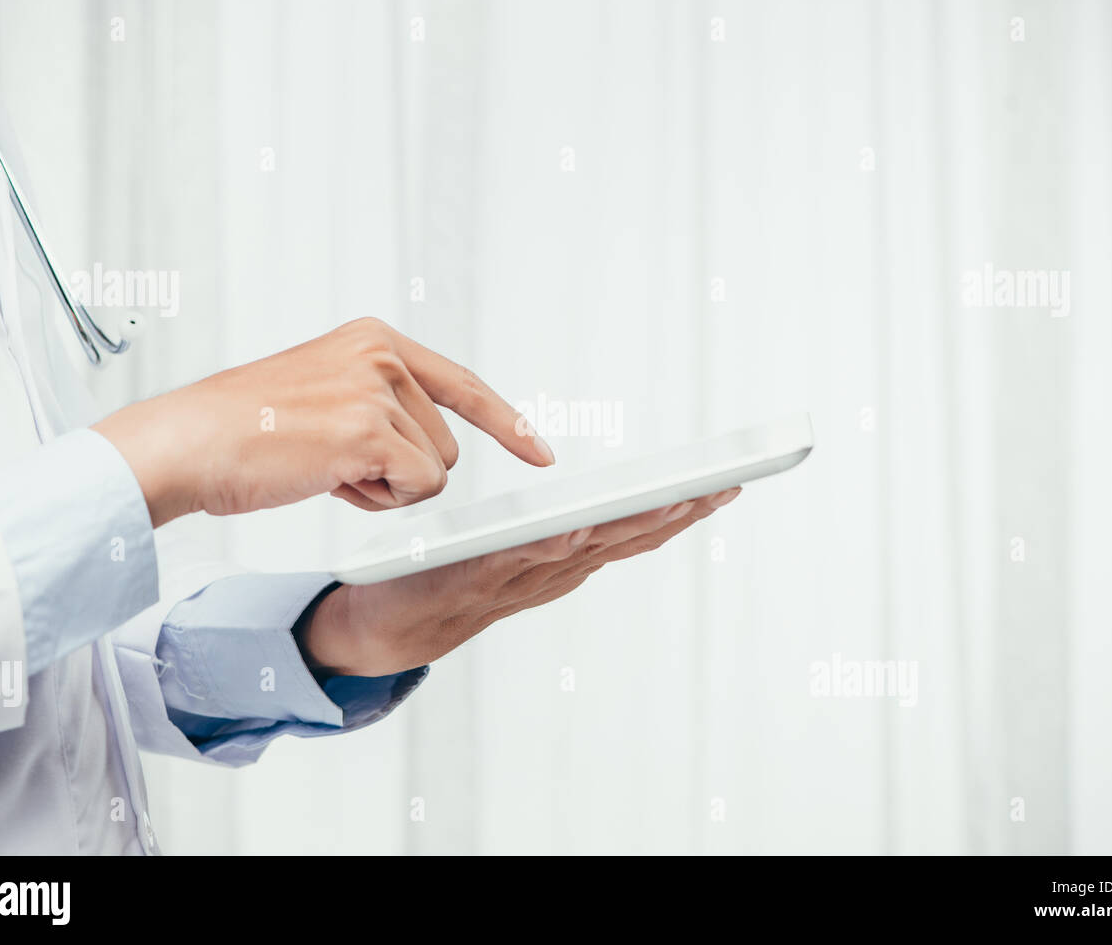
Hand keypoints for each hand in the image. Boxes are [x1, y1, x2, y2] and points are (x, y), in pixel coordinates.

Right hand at [93, 318, 553, 525]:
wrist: (188, 442)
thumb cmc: (246, 431)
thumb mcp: (324, 393)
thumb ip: (379, 404)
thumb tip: (429, 450)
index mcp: (374, 340)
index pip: (462, 384)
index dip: (506, 424)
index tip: (541, 454)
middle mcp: (382, 354)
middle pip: (445, 445)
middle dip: (400, 473)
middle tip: (336, 464)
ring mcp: (377, 388)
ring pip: (434, 472)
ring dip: (387, 489)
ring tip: (326, 468)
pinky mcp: (369, 428)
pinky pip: (418, 487)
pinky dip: (379, 501)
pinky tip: (329, 480)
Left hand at [296, 487, 741, 675]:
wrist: (382, 627)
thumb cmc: (446, 580)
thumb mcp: (512, 555)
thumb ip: (548, 538)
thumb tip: (586, 517)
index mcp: (563, 560)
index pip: (632, 531)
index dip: (681, 510)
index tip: (728, 483)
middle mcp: (551, 572)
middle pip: (625, 538)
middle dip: (677, 513)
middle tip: (724, 485)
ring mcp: (517, 576)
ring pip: (586, 547)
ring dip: (631, 524)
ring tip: (676, 496)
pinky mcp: (475, 577)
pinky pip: (521, 556)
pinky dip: (553, 542)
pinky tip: (577, 522)